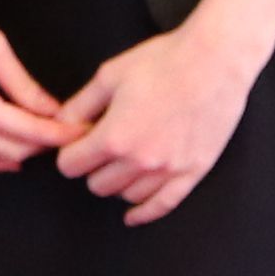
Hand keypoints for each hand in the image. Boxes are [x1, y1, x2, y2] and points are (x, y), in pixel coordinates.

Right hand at [0, 0, 68, 174]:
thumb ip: (22, 84)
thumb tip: (50, 109)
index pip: (24, 130)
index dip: (56, 134)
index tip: (80, 132)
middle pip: (8, 151)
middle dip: (41, 146)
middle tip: (67, 135)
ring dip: (18, 155)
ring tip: (43, 143)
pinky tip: (7, 156)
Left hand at [53, 12, 267, 226]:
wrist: (215, 59)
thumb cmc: (163, 61)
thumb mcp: (110, 76)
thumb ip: (79, 106)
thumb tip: (59, 125)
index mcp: (115, 137)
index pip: (71, 165)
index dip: (69, 152)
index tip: (77, 143)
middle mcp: (140, 160)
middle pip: (97, 184)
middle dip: (93, 167)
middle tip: (101, 148)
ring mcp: (169, 169)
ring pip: (126, 196)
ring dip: (118, 182)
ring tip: (123, 161)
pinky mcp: (193, 171)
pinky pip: (163, 205)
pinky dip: (144, 214)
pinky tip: (132, 216)